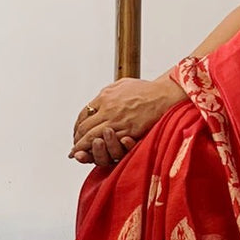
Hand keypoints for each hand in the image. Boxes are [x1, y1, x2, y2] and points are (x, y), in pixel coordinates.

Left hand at [70, 77, 185, 167]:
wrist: (164, 95)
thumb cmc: (146, 89)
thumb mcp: (122, 84)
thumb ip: (108, 92)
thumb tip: (99, 98)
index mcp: (104, 97)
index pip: (83, 114)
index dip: (78, 127)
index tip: (77, 133)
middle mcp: (108, 109)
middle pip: (84, 128)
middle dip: (77, 140)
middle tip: (74, 148)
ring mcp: (118, 121)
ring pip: (93, 138)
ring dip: (83, 148)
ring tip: (79, 154)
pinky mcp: (129, 131)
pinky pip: (109, 143)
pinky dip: (100, 151)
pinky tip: (96, 155)